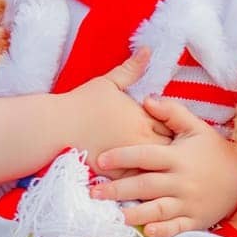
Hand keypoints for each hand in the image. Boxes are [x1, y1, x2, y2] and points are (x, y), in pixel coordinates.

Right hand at [60, 50, 171, 172]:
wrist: (55, 128)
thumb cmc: (80, 104)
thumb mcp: (108, 82)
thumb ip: (131, 68)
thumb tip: (148, 50)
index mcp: (142, 117)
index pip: (173, 124)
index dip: (177, 127)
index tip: (179, 129)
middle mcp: (140, 140)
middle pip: (171, 149)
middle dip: (176, 150)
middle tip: (181, 152)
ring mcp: (130, 160)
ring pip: (158, 168)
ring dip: (164, 168)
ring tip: (169, 170)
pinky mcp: (116, 176)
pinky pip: (138, 184)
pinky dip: (146, 184)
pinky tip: (151, 185)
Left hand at [90, 97, 236, 236]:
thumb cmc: (214, 151)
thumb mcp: (197, 128)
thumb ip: (172, 112)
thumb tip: (146, 98)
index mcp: (177, 157)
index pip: (145, 156)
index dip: (122, 157)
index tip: (100, 160)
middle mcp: (181, 181)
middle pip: (145, 185)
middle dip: (118, 189)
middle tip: (93, 193)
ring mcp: (188, 203)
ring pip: (157, 209)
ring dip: (135, 213)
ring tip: (113, 215)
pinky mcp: (195, 220)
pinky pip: (177, 228)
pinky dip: (162, 231)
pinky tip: (146, 231)